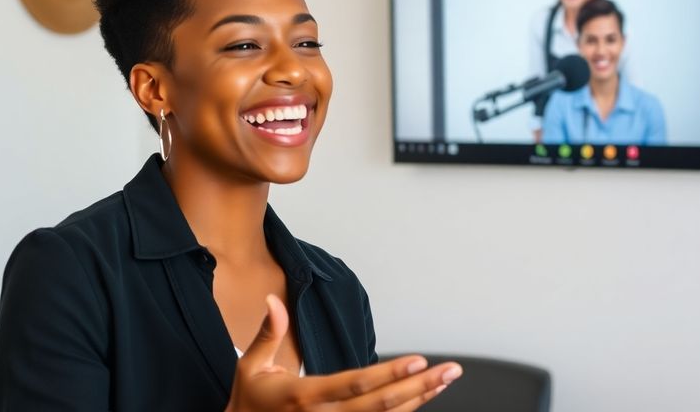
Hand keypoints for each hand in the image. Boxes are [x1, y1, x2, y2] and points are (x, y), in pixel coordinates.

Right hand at [226, 295, 461, 411]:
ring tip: (445, 380)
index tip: (418, 360)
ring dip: (419, 399)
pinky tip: (423, 397)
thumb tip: (273, 299)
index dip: (389, 374)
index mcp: (305, 396)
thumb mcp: (252, 367)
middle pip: (381, 405)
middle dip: (419, 387)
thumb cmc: (250, 403)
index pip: (355, 384)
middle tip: (450, 371)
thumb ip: (270, 333)